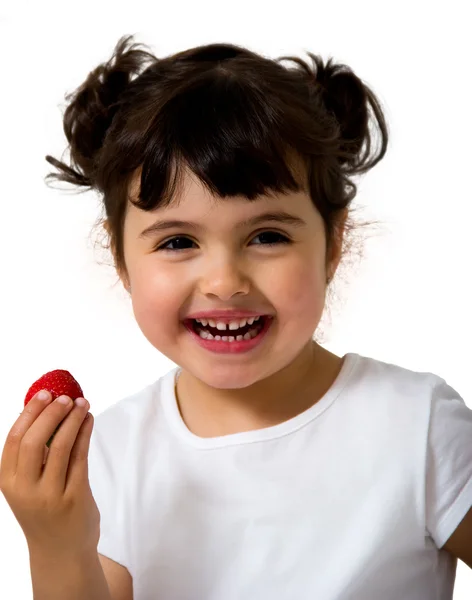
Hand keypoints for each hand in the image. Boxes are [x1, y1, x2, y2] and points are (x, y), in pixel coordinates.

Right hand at [0, 390, 99, 557]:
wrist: (61, 551)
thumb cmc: (44, 510)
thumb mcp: (27, 486)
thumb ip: (32, 456)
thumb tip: (46, 410)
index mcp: (8, 482)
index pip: (14, 440)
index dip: (29, 413)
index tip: (44, 393)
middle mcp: (25, 489)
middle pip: (34, 441)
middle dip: (50, 414)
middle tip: (65, 397)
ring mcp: (50, 495)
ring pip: (60, 446)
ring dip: (73, 419)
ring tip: (82, 403)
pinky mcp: (75, 497)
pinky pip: (80, 457)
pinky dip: (85, 433)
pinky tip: (89, 420)